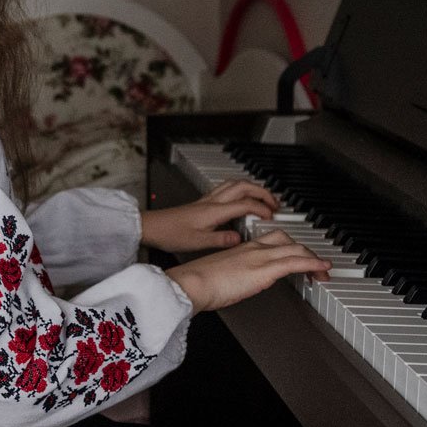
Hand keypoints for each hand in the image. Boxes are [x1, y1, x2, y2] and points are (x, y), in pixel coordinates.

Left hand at [139, 179, 283, 254]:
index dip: (261, 209)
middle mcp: (211, 201)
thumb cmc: (170, 233)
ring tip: (263, 198)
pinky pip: (226, 188)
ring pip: (234, 184)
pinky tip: (241, 198)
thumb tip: (239, 239)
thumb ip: (220, 240)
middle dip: (262, 192)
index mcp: (213, 211)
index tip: (271, 216)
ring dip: (252, 188)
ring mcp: (207, 200)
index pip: (245, 204)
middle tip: (275, 203)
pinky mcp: (202, 202)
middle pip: (243, 186)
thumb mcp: (197, 243)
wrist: (152, 227)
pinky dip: (240, 190)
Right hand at [165, 231, 328, 312]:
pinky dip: (313, 264)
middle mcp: (253, 248)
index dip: (288, 247)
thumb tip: (236, 285)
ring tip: (323, 272)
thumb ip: (231, 276)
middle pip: (287, 241)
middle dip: (305, 251)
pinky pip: (296, 262)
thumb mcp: (219, 275)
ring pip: (296, 249)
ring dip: (314, 260)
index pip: (272, 240)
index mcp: (241, 248)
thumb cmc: (197, 282)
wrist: (191, 283)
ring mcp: (260, 257)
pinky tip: (322, 269)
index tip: (296, 258)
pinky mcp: (264, 270)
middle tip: (314, 265)